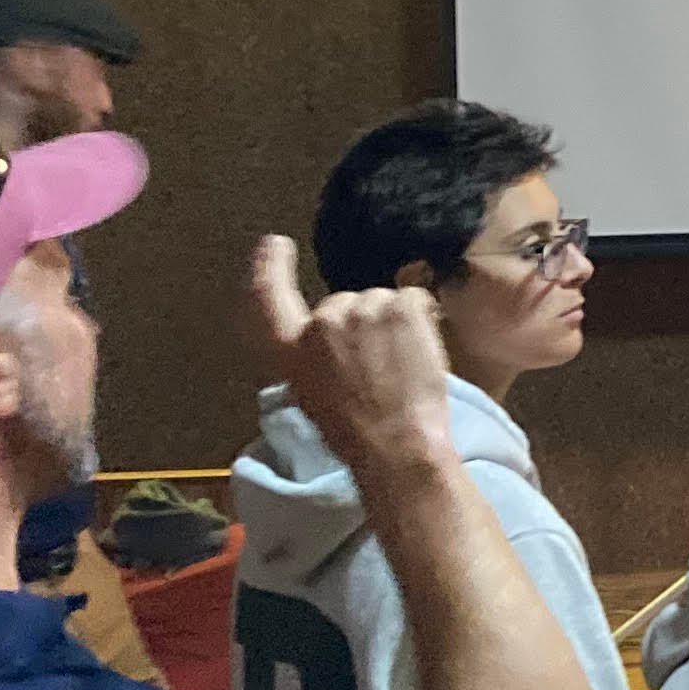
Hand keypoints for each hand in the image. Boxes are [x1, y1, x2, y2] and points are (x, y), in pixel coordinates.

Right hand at [248, 237, 455, 481]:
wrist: (396, 445)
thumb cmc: (356, 432)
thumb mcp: (311, 393)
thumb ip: (312, 354)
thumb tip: (330, 335)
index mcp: (289, 350)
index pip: (266, 296)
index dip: (269, 267)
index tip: (275, 244)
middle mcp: (319, 324)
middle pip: (343, 302)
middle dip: (364, 324)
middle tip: (381, 366)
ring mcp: (360, 311)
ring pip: (381, 301)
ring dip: (394, 323)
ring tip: (401, 367)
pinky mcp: (399, 307)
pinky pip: (414, 299)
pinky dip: (423, 319)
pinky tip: (420, 353)